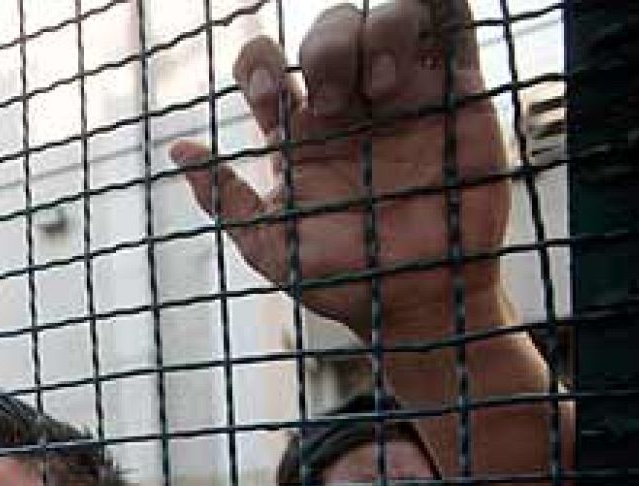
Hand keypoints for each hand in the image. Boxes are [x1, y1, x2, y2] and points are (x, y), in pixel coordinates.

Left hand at [171, 0, 509, 338]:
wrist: (413, 303)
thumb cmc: (341, 280)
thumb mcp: (268, 245)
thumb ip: (224, 198)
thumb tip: (178, 150)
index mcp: (302, 132)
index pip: (269, 65)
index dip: (258, 59)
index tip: (264, 93)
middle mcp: (353, 106)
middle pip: (329, 30)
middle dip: (324, 49)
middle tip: (331, 106)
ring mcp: (406, 97)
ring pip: (388, 15)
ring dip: (375, 31)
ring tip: (378, 89)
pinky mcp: (460, 97)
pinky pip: (456, 26)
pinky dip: (437, 11)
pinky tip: (413, 56)